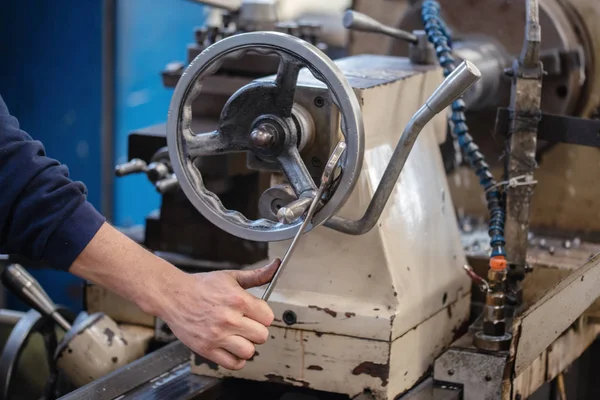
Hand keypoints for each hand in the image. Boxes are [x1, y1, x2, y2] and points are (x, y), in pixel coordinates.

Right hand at [156, 259, 279, 369]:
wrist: (173, 295)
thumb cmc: (201, 286)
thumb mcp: (230, 277)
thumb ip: (256, 276)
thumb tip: (275, 266)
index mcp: (237, 299)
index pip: (268, 317)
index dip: (264, 315)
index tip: (256, 314)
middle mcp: (229, 319)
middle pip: (262, 336)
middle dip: (257, 330)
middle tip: (248, 325)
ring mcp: (217, 335)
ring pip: (249, 351)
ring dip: (247, 345)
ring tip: (239, 337)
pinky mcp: (206, 349)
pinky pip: (233, 363)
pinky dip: (236, 359)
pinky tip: (232, 348)